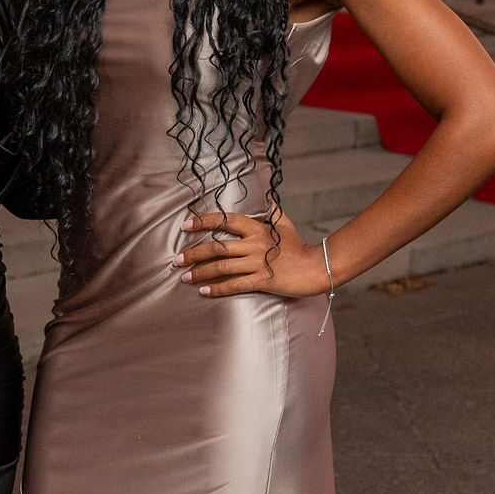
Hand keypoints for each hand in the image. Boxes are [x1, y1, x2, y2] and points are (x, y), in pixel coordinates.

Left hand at [174, 210, 327, 298]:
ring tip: (185, 278)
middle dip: (193, 253)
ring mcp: (257, 263)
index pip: (225, 221)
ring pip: (222, 267)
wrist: (317, 267)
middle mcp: (254, 244)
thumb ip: (274, 213)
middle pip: (217, 247)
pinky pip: (235, 285)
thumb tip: (269, 201)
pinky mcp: (262, 280)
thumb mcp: (286, 225)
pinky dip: (218, 289)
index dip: (203, 222)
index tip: (186, 225)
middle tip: (177, 260)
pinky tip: (204, 292)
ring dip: (200, 273)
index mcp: (257, 229)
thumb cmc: (301, 247)